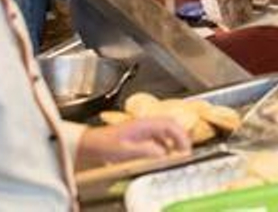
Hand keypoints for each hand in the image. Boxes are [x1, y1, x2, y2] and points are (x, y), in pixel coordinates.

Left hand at [76, 118, 190, 168]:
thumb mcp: (125, 150)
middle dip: (182, 137)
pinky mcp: (140, 135)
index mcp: (145, 123)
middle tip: (186, 151)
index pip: (171, 124)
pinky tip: (163, 154)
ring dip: (175, 141)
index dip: (182, 135)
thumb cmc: (104, 143)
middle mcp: (146, 123)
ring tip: (178, 153)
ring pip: (166, 131)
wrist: (90, 143)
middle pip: (171, 126)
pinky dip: (166, 145)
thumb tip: (163, 153)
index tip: (186, 147)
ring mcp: (144, 128)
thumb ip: (145, 151)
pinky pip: (159, 137)